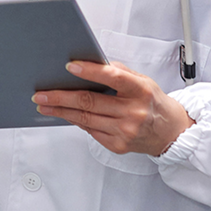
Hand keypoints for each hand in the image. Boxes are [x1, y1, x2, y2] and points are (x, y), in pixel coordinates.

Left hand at [33, 61, 193, 156]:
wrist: (169, 131)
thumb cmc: (152, 102)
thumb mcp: (142, 81)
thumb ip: (118, 72)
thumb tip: (89, 64)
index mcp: (140, 90)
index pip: (113, 77)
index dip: (90, 71)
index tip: (69, 66)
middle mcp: (133, 112)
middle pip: (90, 102)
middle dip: (61, 97)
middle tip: (41, 93)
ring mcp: (125, 131)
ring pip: (85, 118)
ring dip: (61, 111)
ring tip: (43, 104)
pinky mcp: (118, 145)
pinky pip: (90, 130)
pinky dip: (75, 120)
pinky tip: (63, 114)